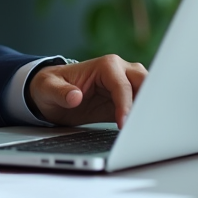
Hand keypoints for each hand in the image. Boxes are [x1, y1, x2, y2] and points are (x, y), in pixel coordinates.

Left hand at [28, 55, 147, 127]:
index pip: (122, 85)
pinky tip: (142, 131)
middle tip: (145, 125)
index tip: (124, 123)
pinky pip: (141, 108)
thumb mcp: (48, 88)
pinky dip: (143, 118)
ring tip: (147, 130)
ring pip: (148, 93)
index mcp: (105, 65)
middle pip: (145, 83)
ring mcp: (126, 86)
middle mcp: (120, 72)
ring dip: (149, 109)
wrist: (51, 93)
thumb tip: (75, 97)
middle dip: (148, 102)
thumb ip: (61, 92)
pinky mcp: (126, 101)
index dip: (125, 105)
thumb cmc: (50, 86)